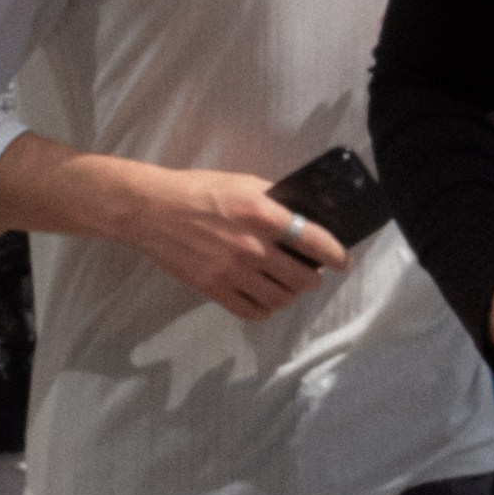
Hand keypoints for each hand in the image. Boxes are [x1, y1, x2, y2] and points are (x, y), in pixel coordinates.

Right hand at [116, 168, 349, 322]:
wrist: (151, 211)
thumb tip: (302, 217)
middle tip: (312, 273)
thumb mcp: (242, 183)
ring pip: (280, 299)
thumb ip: (274, 201)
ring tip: (288, 286)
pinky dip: (265, 308)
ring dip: (290, 294)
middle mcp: (252, 247)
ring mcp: (232, 272)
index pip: (313, 240)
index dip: (336, 255)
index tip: (342, 262)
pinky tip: (264, 298)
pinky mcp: (213, 289)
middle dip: (313, 278)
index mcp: (261, 214)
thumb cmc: (198, 190)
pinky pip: (252, 311)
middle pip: (302, 278)